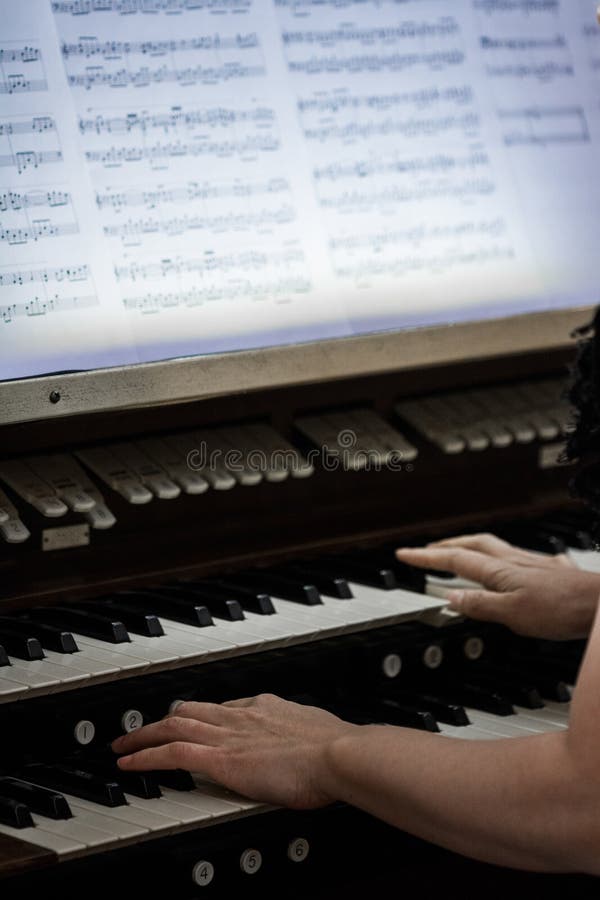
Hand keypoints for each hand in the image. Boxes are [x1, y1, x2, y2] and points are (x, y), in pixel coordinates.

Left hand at [111, 694, 356, 808]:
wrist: (338, 754)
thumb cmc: (338, 750)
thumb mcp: (321, 733)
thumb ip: (309, 735)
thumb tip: (318, 742)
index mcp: (267, 707)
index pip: (225, 706)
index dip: (205, 714)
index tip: (195, 719)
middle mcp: (243, 715)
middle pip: (192, 709)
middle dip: (164, 718)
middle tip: (144, 727)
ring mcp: (229, 735)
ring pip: (174, 725)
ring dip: (144, 735)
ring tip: (124, 743)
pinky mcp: (220, 759)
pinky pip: (171, 753)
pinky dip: (146, 756)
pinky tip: (129, 763)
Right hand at [396, 533, 599, 638]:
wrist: (599, 604)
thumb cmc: (562, 609)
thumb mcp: (512, 614)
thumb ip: (480, 605)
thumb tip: (451, 598)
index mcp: (498, 571)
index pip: (454, 560)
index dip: (426, 558)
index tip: (404, 554)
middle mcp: (513, 562)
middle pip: (472, 546)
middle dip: (445, 546)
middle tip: (427, 550)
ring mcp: (531, 564)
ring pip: (493, 548)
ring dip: (469, 547)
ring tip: (458, 552)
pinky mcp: (547, 571)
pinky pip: (515, 557)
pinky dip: (500, 557)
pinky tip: (509, 563)